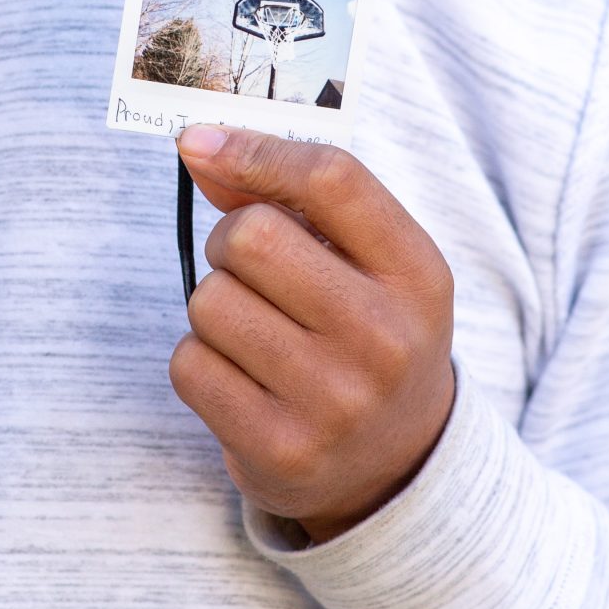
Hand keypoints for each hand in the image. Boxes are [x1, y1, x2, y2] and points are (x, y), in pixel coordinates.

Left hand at [170, 125, 456, 543]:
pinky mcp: (282, 451)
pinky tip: (244, 380)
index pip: (333, 179)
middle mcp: (385, 339)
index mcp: (417, 275)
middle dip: (230, 242)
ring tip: (257, 334)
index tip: (201, 143)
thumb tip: (199, 147)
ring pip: (209, 302)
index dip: (255, 151)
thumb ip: (289, 198)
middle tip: (251, 270)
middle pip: (252, 236)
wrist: (392, 464)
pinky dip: (200, 363)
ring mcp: (336, 402)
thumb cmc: (363, 334)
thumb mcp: (362, 263)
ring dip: (215, 309)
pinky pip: (190, 366)